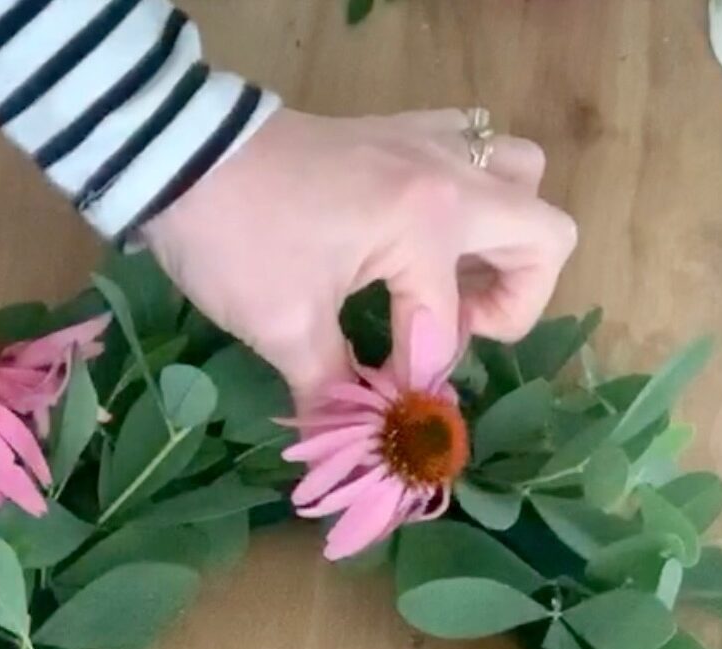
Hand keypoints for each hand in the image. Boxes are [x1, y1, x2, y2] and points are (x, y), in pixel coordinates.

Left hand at [143, 108, 576, 399]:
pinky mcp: (399, 133)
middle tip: (458, 329)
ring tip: (452, 282)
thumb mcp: (282, 326)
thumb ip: (331, 388)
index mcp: (425, 222)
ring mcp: (427, 144)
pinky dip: (470, 198)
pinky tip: (423, 240)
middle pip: (544, 236)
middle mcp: (447, 175)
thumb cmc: (234, 238)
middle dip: (517, 300)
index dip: (420, 378)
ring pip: (520, 178)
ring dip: (505, 239)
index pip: (449, 325)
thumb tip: (348, 442)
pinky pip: (473, 153)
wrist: (177, 155)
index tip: (386, 405)